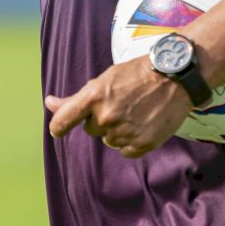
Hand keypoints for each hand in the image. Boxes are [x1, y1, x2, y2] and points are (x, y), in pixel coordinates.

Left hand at [45, 58, 192, 157]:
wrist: (174, 78)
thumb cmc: (136, 74)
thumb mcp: (104, 79)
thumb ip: (75, 98)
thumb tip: (49, 103)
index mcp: (94, 96)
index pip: (64, 119)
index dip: (58, 126)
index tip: (57, 130)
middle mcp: (107, 116)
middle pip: (91, 129)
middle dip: (100, 119)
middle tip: (120, 104)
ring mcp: (125, 131)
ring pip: (109, 140)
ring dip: (117, 130)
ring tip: (134, 112)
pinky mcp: (143, 144)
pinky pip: (125, 151)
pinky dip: (131, 141)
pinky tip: (142, 124)